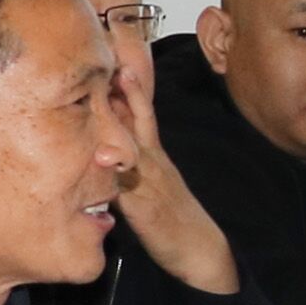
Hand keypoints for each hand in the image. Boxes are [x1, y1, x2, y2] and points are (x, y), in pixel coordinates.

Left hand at [98, 44, 241, 293]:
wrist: (202, 252)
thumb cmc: (173, 220)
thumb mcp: (150, 185)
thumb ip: (128, 165)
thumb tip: (104, 149)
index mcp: (153, 154)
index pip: (138, 111)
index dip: (126, 84)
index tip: (112, 54)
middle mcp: (153, 160)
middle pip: (136, 115)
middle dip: (124, 85)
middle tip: (110, 52)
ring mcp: (150, 180)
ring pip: (133, 141)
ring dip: (123, 114)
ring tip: (110, 87)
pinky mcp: (146, 205)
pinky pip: (128, 182)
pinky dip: (117, 167)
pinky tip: (103, 156)